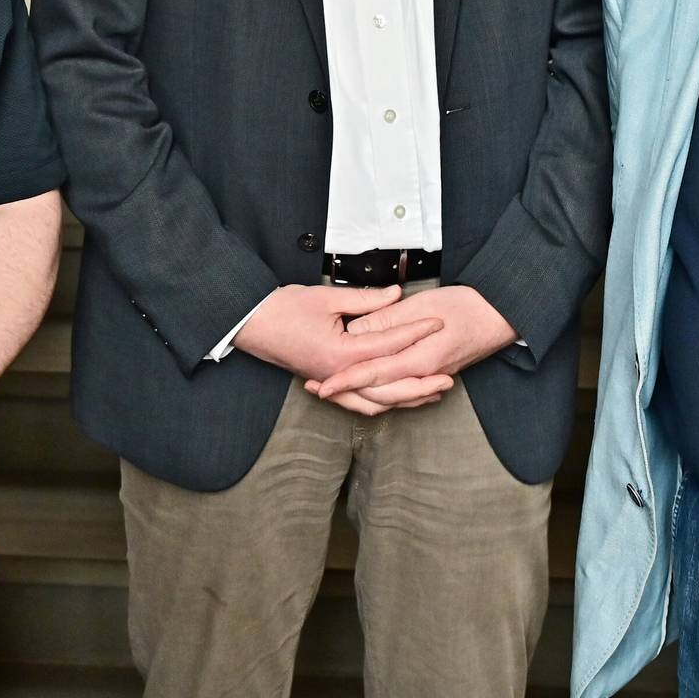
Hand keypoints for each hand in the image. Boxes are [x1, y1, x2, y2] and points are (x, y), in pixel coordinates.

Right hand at [233, 283, 446, 384]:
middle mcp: (339, 376)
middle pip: (390, 388)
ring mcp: (332, 384)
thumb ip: (366, 299)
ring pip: (376, 403)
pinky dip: (381, 403)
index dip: (416, 331)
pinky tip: (395, 400)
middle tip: (448, 376)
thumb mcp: (327, 298)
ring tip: (430, 393)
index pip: (389, 344)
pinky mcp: (327, 384)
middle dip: (421, 383)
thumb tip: (396, 295)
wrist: (250, 324)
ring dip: (405, 399)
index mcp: (342, 353)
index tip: (438, 322)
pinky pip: (358, 404)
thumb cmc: (283, 309)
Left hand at [306, 286, 517, 415]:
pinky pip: (403, 394)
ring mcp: (430, 379)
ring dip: (360, 396)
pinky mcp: (433, 376)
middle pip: (377, 394)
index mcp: (419, 359)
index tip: (321, 385)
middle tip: (317, 389)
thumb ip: (387, 320)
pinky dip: (381, 394)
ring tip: (334, 389)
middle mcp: (423, 376)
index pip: (372, 374)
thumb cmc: (466, 305)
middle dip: (345, 394)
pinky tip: (368, 390)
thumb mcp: (421, 305)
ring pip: (389, 398)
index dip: (344, 381)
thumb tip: (355, 331)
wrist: (500, 315)